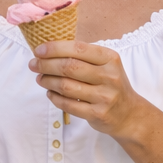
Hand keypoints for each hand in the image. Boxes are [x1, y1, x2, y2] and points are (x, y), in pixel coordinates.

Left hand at [30, 40, 146, 138]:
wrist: (129, 114)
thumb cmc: (111, 85)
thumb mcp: (106, 65)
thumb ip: (83, 57)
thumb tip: (48, 51)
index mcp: (110, 58)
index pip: (78, 49)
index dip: (54, 48)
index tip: (38, 50)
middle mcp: (109, 76)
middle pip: (69, 67)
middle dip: (46, 65)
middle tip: (34, 64)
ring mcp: (104, 96)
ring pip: (66, 86)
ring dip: (48, 81)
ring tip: (40, 78)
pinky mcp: (97, 114)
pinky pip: (68, 104)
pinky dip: (54, 98)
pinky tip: (50, 93)